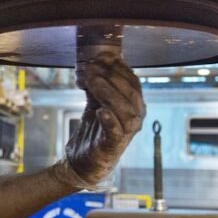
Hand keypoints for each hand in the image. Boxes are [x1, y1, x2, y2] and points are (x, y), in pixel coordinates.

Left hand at [51, 54, 145, 189]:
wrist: (82, 161)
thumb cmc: (93, 131)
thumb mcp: (95, 102)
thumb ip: (98, 85)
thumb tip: (94, 60)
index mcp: (134, 105)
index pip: (133, 82)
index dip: (119, 67)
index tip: (102, 56)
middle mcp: (135, 118)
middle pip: (130, 93)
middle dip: (111, 77)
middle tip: (91, 67)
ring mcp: (126, 133)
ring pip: (125, 110)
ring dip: (108, 93)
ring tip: (91, 81)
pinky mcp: (114, 146)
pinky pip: (116, 132)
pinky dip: (110, 120)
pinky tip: (100, 111)